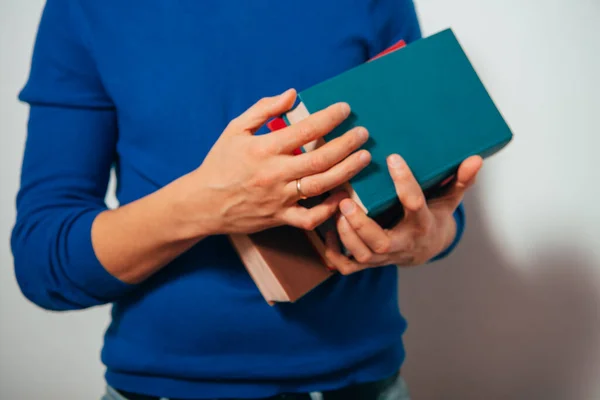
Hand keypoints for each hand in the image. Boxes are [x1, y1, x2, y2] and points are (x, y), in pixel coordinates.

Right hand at [182, 88, 370, 234]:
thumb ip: (263, 109)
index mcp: (263, 149)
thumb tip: (292, 94)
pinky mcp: (280, 218)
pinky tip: (343, 196)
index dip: (329, 118)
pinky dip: (328, 210)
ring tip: (364, 158)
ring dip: (346, 171)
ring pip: (320, 186)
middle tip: (363, 134)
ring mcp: (278, 198)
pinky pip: (309, 219)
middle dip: (346, 144)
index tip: (345, 109)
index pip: (304, 130)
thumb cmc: (220, 163)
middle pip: (319, 159)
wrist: (202, 203)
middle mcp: (274, 174)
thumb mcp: (235, 129)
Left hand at [324, 154, 482, 273]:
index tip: (393, 157)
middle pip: (380, 242)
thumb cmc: (433, 217)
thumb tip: (476, 159)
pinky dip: (334, 254)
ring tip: (335, 208)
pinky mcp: (369, 263)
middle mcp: (402, 244)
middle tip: (346, 200)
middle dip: (361, 224)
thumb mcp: (448, 200)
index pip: (415, 204)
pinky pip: (348, 266)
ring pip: (362, 255)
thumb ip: (459, 181)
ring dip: (345, 235)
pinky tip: (326, 232)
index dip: (405, 182)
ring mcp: (384, 257)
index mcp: (421, 224)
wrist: (425, 249)